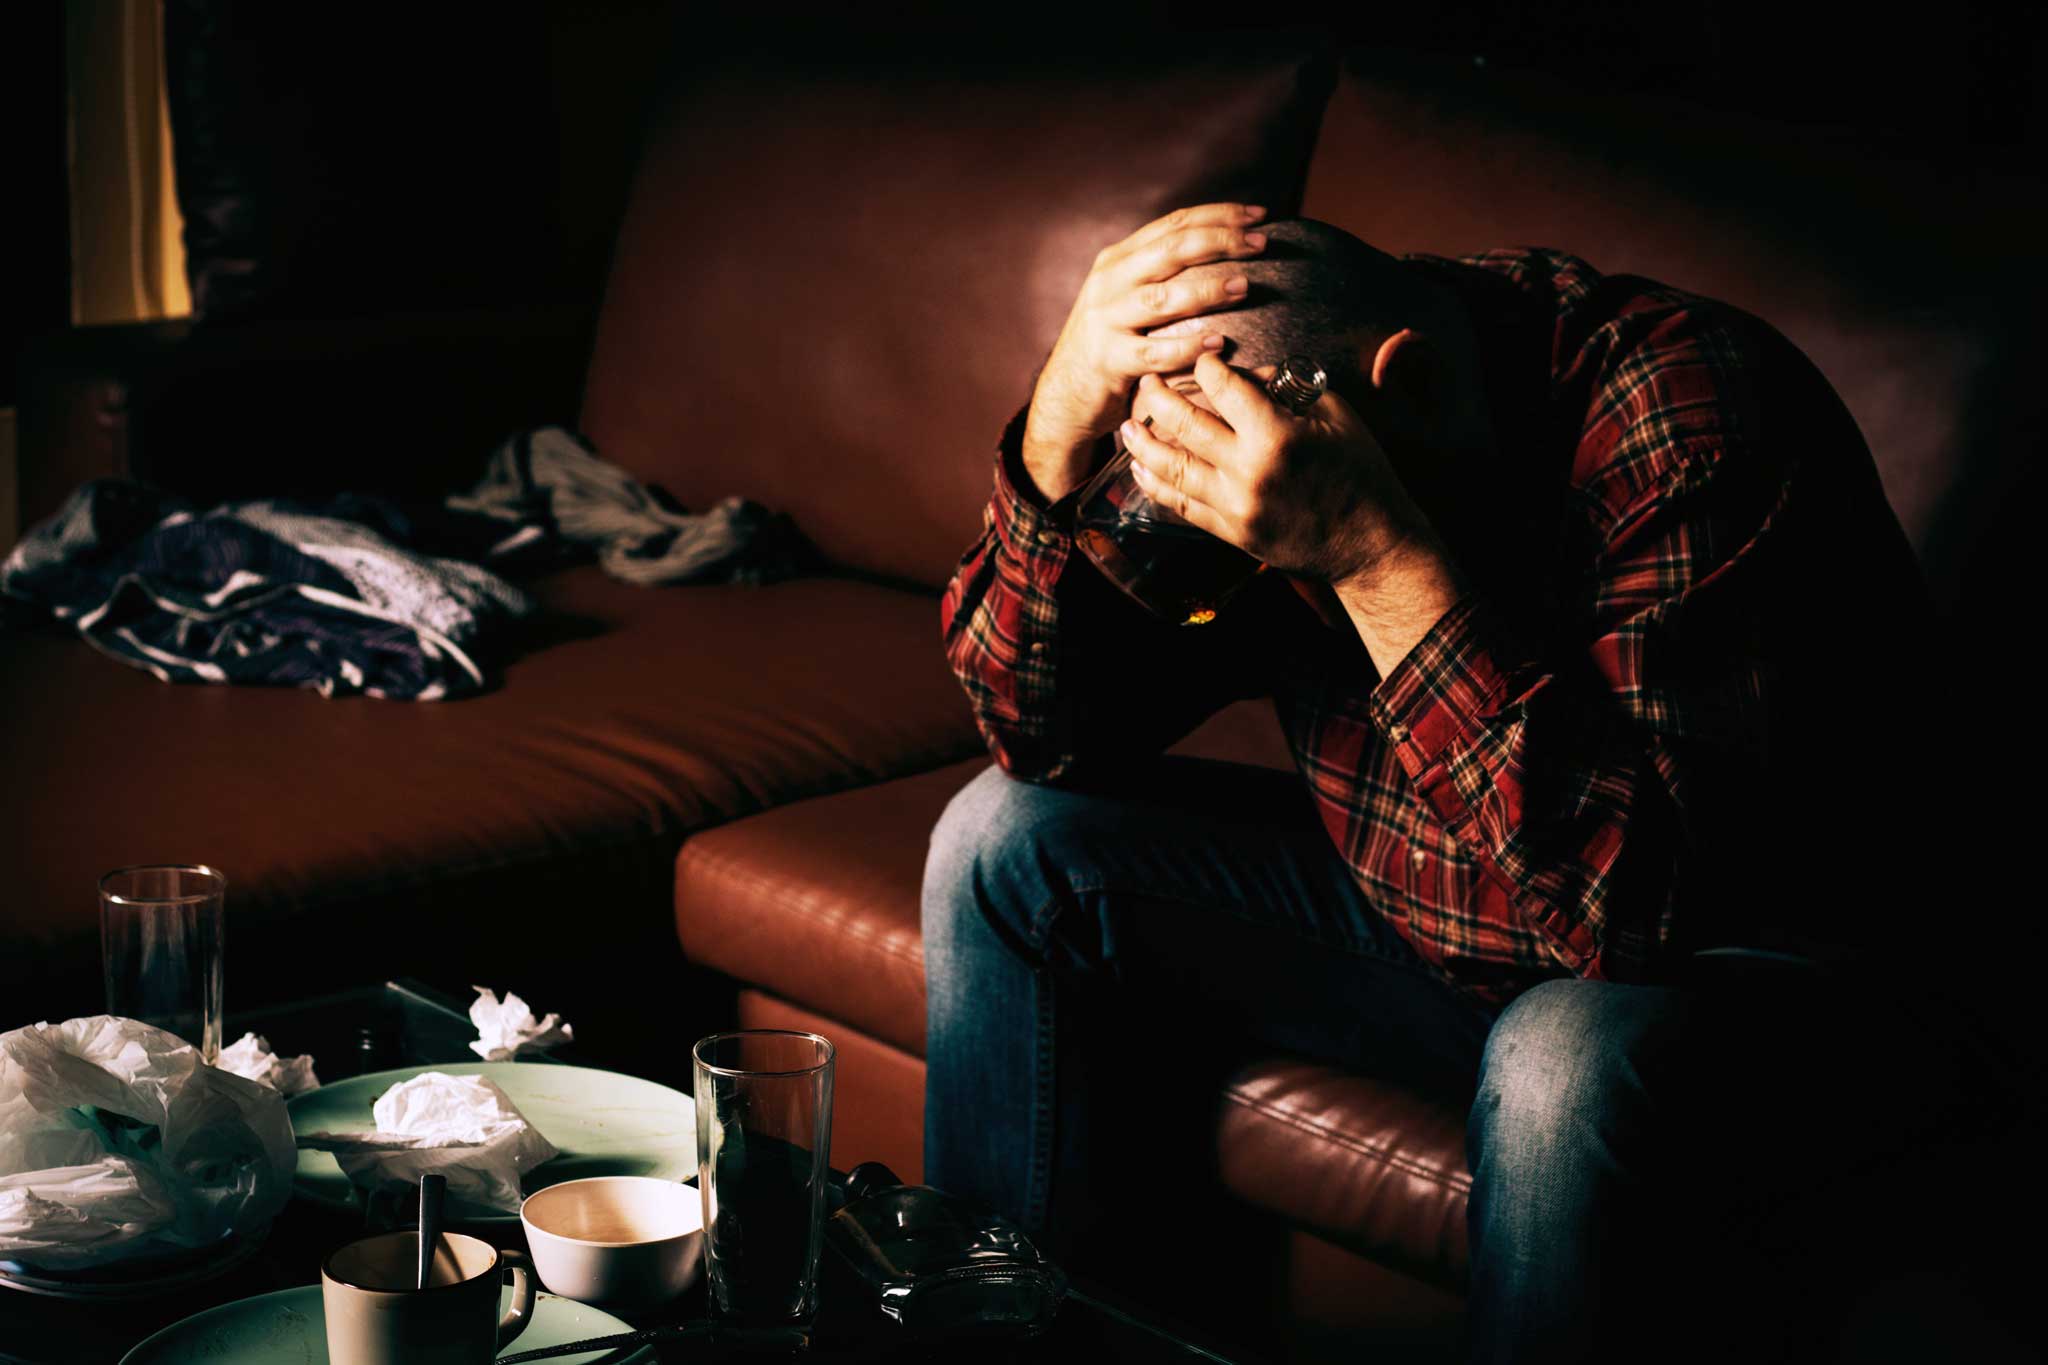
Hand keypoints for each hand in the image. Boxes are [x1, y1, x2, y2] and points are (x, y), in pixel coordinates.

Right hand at [1021, 203, 1268, 500]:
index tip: (1261, 215)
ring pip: (1162, 297)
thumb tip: (1225, 252)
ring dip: (1207, 290)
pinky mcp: (1108, 359)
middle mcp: (1110, 281)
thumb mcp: (1129, 297)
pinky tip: (1218, 343)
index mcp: (1119, 258)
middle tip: (1262, 242)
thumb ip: (1164, 274)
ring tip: (1244, 287)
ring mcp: (1106, 319)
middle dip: (1221, 241)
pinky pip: (1154, 351)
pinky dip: (1188, 347)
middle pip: (1171, 249)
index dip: (1219, 215)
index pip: (1174, 223)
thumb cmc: (1115, 344)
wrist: (1067, 395)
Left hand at [1121, 355, 1436, 591]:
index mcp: (1277, 435)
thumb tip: (1246, 375)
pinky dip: (1156, 485)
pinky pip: (1181, 506)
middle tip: (1145, 382)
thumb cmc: (1360, 473)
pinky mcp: (1231, 533)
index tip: (1201, 361)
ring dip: (1143, 443)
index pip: (1224, 388)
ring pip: (1171, 468)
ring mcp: (1235, 506)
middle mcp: (1248, 471)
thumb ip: (1287, 391)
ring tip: (1128, 425)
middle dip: (1157, 398)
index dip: (1206, 368)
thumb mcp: (1336, 416)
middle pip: (1184, 424)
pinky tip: (1140, 470)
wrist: (1369, 543)